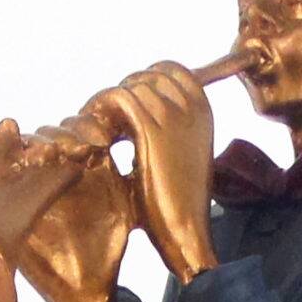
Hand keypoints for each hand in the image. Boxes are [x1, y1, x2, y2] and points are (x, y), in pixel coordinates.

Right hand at [0, 116, 133, 301]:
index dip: (84, 125)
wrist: (87, 293)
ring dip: (38, 143)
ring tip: (52, 154)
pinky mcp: (4, 200)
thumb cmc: (106, 251)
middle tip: (78, 149)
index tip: (101, 140)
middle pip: (48, 133)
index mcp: (78, 167)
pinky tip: (10, 129)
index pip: (73, 129)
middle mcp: (50, 171)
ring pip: (23, 146)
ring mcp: (26, 183)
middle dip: (63, 136)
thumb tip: (135, 134)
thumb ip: (127, 174)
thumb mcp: (125, 206)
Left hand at [82, 63, 218, 284]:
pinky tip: (97, 135)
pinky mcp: (152, 131)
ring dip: (109, 104)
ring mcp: (174, 116)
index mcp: (203, 111)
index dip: (142, 81)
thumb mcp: (179, 155)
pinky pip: (120, 98)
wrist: (185, 232)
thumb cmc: (177, 203)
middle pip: (147, 76)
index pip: (169, 70)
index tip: (124, 105)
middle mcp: (192, 107)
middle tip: (104, 119)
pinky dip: (103, 109)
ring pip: (131, 86)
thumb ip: (165, 129)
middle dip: (123, 93)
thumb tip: (132, 113)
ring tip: (97, 130)